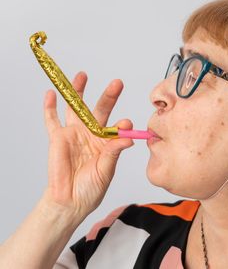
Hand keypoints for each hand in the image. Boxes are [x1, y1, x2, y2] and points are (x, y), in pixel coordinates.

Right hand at [41, 71, 133, 218]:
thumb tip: (128, 137)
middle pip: (100, 109)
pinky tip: (51, 93)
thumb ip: (114, 152)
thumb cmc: (91, 188)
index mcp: (107, 141)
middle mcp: (92, 133)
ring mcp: (75, 133)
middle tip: (117, 83)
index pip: (117, 126)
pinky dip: (50, 106)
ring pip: (76, 108)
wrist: (70, 200)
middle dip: (109, 96)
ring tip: (82, 75)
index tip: (126, 123)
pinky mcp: (58, 138)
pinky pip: (52, 120)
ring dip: (78, 91)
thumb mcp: (106, 170)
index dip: (122, 123)